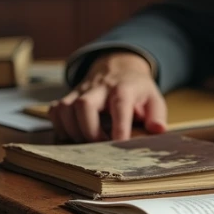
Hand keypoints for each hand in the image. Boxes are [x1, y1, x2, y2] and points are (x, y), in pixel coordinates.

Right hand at [49, 52, 165, 142]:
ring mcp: (80, 91)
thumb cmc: (137, 90)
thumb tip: (158, 130)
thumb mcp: (154, 98)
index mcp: (124, 88)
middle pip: (84, 104)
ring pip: (65, 108)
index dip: (119, 125)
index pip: (120, 103)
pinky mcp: (68, 96)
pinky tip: (74, 135)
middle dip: (89, 130)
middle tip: (99, 145)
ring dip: (73, 131)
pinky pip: (55, 111)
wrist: (118, 67)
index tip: (120, 143)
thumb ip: (157, 115)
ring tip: (87, 143)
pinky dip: (60, 127)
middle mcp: (99, 87)